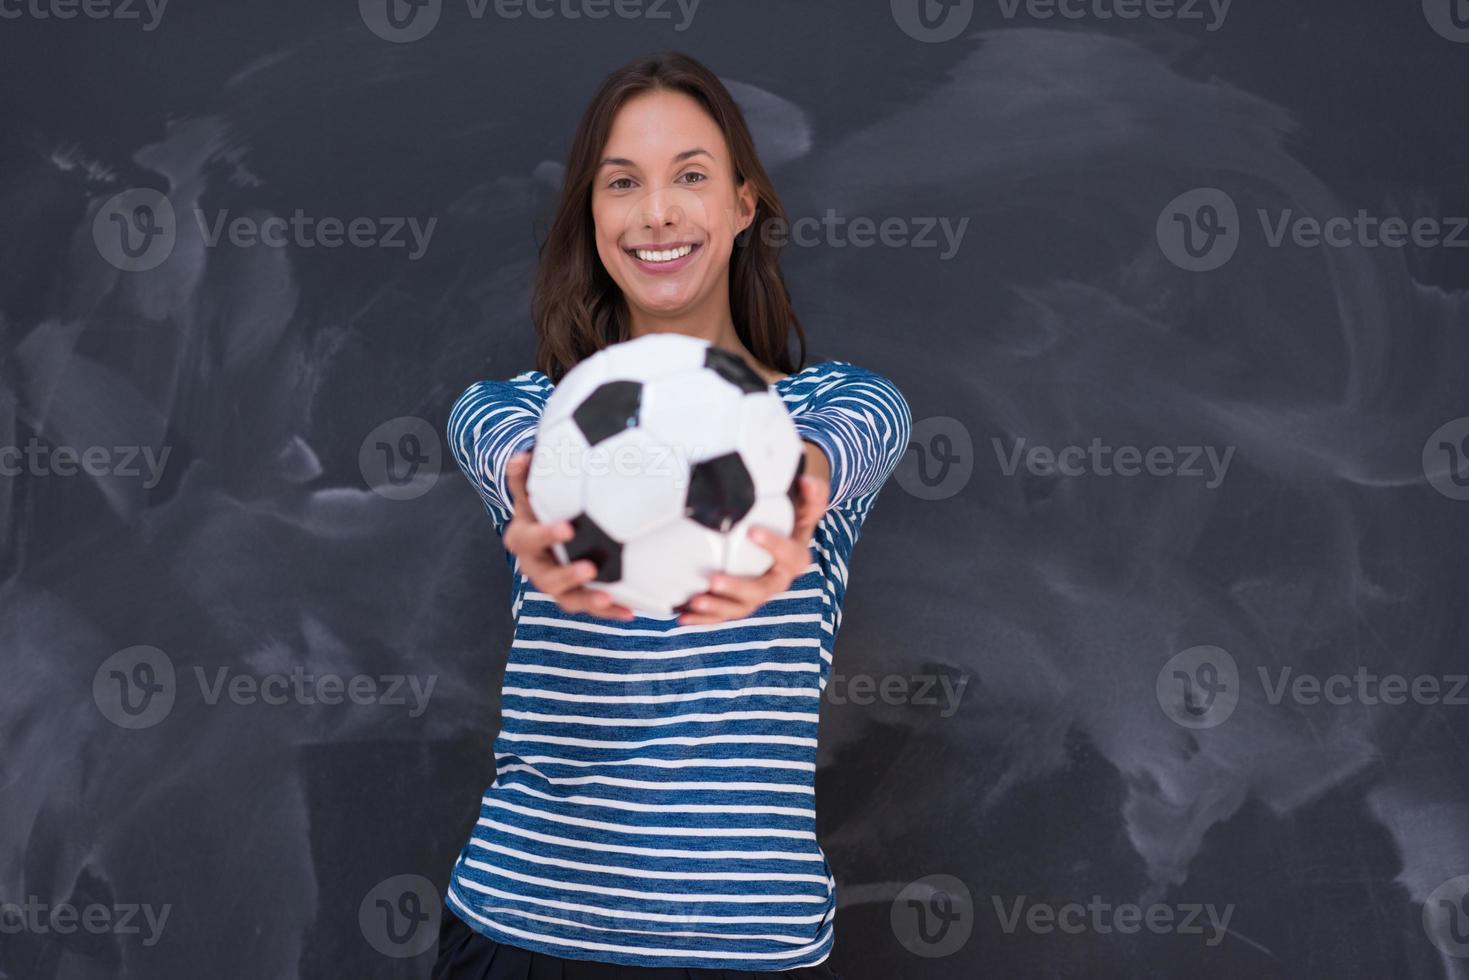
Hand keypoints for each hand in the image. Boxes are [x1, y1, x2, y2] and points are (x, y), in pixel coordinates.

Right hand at [502, 451, 636, 620]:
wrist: (541, 531)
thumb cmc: (539, 505)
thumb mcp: (529, 490)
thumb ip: (524, 476)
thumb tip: (521, 456)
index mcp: (522, 540)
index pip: (529, 538)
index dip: (546, 535)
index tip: (568, 529)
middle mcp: (535, 567)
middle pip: (546, 578)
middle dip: (567, 575)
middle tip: (590, 568)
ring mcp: (554, 585)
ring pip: (567, 599)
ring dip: (587, 600)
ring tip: (608, 599)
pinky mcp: (573, 595)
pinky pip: (588, 606)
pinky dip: (608, 611)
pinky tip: (630, 612)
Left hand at [676, 472, 829, 625]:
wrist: (785, 538)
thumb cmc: (792, 520)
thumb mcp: (807, 505)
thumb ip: (813, 493)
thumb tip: (807, 482)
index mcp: (795, 559)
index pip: (789, 555)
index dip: (773, 544)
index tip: (753, 531)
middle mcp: (778, 581)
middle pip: (761, 591)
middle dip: (736, 587)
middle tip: (713, 579)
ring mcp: (758, 594)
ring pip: (740, 607)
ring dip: (717, 607)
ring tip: (695, 601)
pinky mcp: (740, 602)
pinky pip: (723, 613)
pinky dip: (704, 618)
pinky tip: (683, 616)